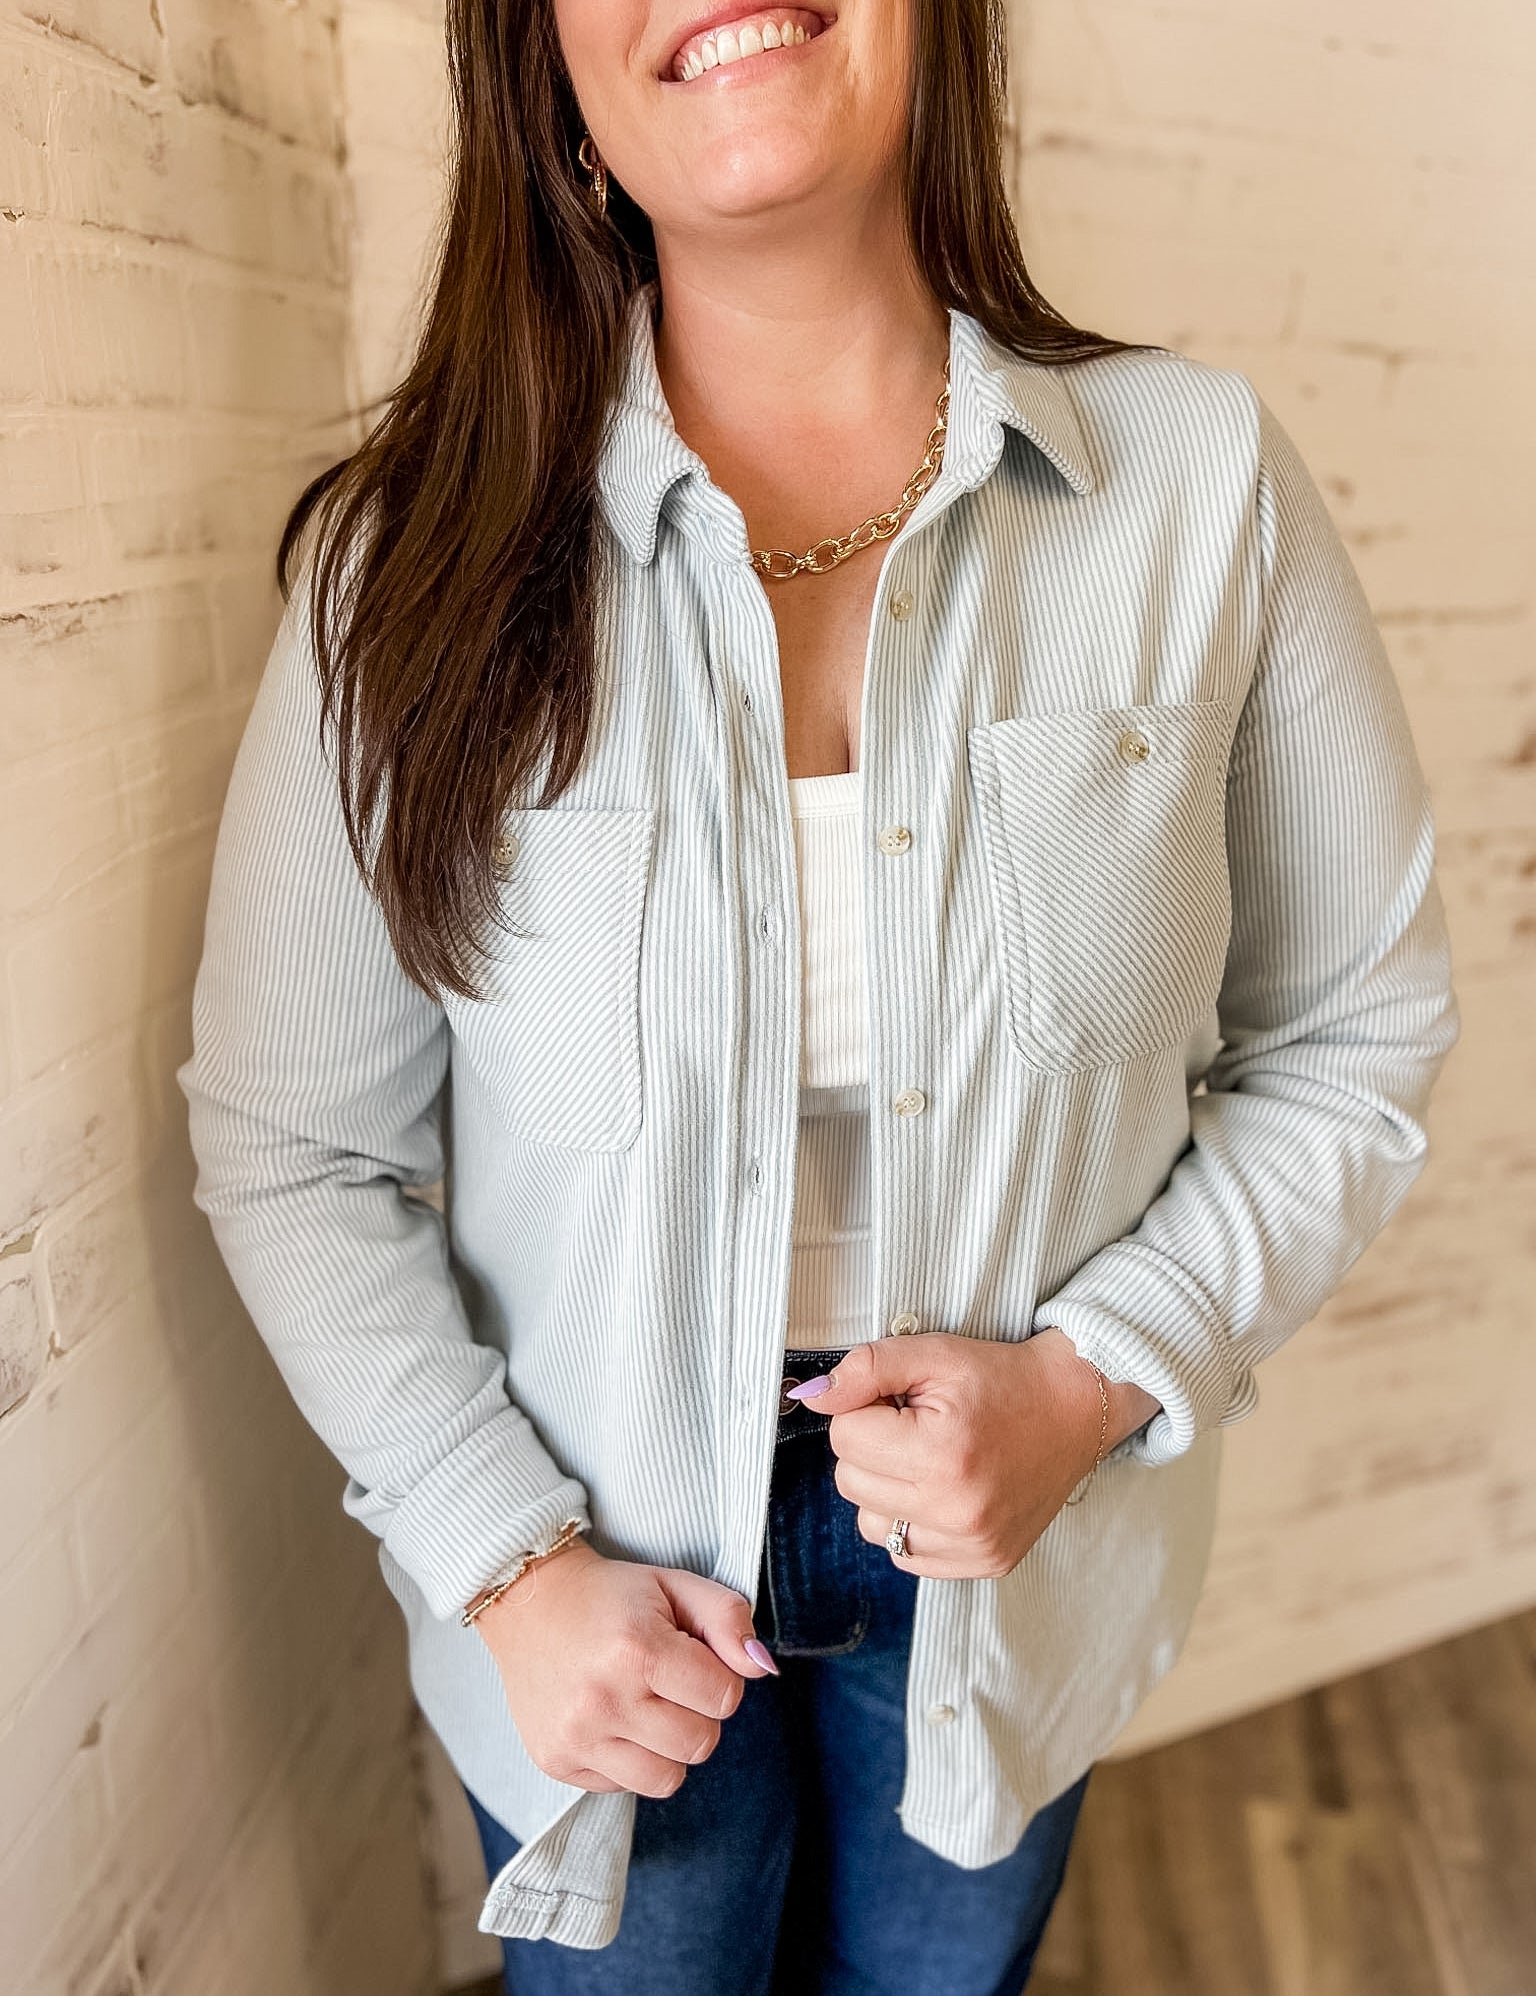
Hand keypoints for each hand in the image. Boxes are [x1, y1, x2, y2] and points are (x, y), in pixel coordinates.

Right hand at [472, 1537, 778, 1796]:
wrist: (528, 1602)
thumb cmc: (611, 1596)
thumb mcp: (676, 1585)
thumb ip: (730, 1618)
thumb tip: (763, 1668)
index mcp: (638, 1649)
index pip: (725, 1699)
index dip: (718, 1678)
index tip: (692, 1658)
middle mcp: (604, 1699)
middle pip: (700, 1744)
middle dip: (697, 1713)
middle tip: (668, 1682)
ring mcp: (576, 1737)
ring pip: (667, 1779)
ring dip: (668, 1746)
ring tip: (645, 1707)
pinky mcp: (556, 1762)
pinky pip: (624, 1787)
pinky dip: (630, 1760)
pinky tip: (611, 1719)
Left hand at [792, 1330, 1160, 1579]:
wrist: (1074, 1410)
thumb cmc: (1002, 1379)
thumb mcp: (934, 1353)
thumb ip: (866, 1369)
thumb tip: (810, 1397)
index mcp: (943, 1454)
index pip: (845, 1439)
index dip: (864, 1410)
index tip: (900, 1400)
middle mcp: (957, 1511)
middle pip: (851, 1482)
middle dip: (871, 1448)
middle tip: (915, 1426)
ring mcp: (972, 1546)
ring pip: (871, 1524)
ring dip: (886, 1490)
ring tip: (929, 1459)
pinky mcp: (983, 1564)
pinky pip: (905, 1553)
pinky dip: (911, 1521)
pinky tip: (943, 1490)